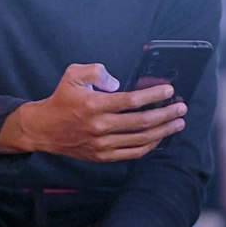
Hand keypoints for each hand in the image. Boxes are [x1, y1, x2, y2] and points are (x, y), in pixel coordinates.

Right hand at [0, 62, 185, 161]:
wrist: (44, 129)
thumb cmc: (61, 99)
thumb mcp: (73, 75)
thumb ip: (96, 70)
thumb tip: (117, 82)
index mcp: (94, 105)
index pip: (131, 101)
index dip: (153, 96)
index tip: (169, 91)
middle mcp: (100, 126)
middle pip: (141, 122)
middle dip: (166, 114)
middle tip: (181, 108)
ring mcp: (102, 144)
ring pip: (140, 140)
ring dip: (163, 131)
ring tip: (178, 123)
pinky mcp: (102, 156)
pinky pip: (132, 153)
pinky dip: (149, 146)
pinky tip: (160, 137)